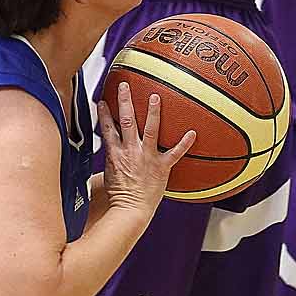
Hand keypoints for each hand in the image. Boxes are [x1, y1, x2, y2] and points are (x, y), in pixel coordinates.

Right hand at [97, 81, 194, 215]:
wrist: (130, 210)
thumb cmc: (118, 197)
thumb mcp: (106, 177)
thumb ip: (108, 164)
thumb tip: (104, 161)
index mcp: (115, 154)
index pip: (107, 129)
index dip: (104, 114)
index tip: (102, 101)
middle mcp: (130, 151)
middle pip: (125, 121)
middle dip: (124, 101)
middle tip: (124, 85)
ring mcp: (146, 157)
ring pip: (150, 129)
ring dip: (153, 112)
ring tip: (155, 96)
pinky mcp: (161, 167)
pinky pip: (175, 153)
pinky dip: (184, 143)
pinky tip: (193, 132)